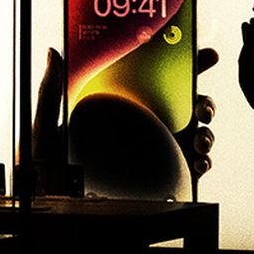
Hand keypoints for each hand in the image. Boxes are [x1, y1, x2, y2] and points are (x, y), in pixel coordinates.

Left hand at [28, 45, 217, 188]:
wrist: (59, 201)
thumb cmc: (50, 163)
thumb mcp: (47, 124)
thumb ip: (51, 89)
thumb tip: (53, 52)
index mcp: (121, 102)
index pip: (155, 77)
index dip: (184, 63)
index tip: (205, 55)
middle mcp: (143, 123)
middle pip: (184, 103)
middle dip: (203, 100)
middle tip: (202, 106)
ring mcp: (157, 148)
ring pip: (194, 132)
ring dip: (206, 132)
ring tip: (201, 138)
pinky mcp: (164, 174)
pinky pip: (192, 165)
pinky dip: (203, 161)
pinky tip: (198, 161)